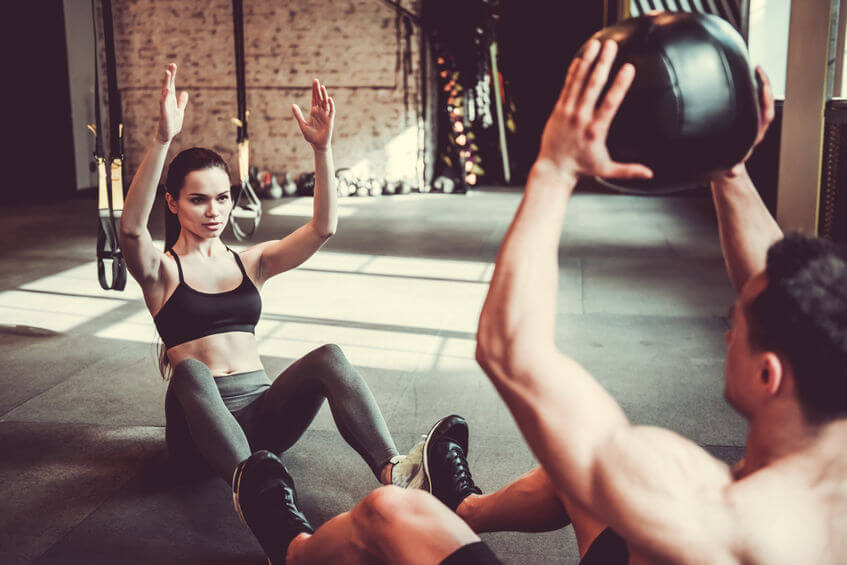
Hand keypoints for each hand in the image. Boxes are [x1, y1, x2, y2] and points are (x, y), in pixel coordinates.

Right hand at [155, 63, 188, 143]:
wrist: (167, 136)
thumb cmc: (172, 123)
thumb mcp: (180, 111)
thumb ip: (182, 102)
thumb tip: (185, 92)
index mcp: (171, 99)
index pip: (171, 85)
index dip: (172, 75)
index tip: (173, 65)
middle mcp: (167, 101)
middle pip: (168, 85)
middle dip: (170, 76)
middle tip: (171, 65)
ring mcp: (165, 106)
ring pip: (165, 92)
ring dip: (166, 82)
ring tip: (167, 73)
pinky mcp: (164, 114)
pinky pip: (164, 104)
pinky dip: (165, 97)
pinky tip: (166, 90)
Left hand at [292, 79, 334, 149]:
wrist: (317, 145)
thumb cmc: (310, 136)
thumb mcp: (302, 124)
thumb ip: (298, 115)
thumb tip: (292, 105)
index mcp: (314, 112)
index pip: (314, 99)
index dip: (314, 91)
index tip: (314, 82)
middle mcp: (321, 112)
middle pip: (320, 98)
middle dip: (318, 90)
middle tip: (316, 81)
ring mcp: (326, 116)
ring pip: (325, 103)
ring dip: (324, 95)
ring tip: (322, 88)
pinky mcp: (330, 121)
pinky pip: (331, 111)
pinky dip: (330, 105)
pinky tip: (328, 99)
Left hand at [536, 39, 651, 181]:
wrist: (553, 169)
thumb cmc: (581, 169)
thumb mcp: (607, 170)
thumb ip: (629, 170)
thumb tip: (649, 175)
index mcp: (596, 130)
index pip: (610, 103)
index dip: (620, 84)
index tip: (628, 68)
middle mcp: (581, 118)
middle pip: (593, 86)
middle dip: (603, 64)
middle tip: (611, 46)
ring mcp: (568, 112)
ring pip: (578, 82)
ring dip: (588, 61)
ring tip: (596, 44)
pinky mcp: (558, 109)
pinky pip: (567, 86)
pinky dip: (574, 71)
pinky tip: (581, 57)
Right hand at [720, 66, 775, 178]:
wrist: (729, 164)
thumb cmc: (730, 163)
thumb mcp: (730, 166)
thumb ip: (732, 169)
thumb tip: (733, 171)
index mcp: (756, 133)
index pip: (767, 114)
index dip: (766, 100)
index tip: (763, 87)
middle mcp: (756, 124)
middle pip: (766, 102)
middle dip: (764, 85)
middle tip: (758, 70)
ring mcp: (752, 119)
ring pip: (760, 98)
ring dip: (759, 83)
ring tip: (754, 68)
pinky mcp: (745, 116)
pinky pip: (751, 99)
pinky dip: (750, 87)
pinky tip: (743, 77)